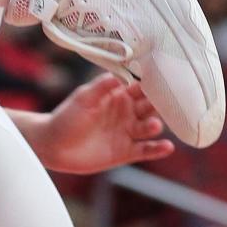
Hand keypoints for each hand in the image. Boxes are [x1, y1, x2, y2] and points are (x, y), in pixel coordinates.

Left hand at [38, 74, 174, 175]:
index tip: (166, 76)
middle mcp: (126, 111)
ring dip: (154, 125)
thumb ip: (103, 86)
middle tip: (172, 102)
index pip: (139, 85)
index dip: (152, 81)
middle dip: (160, 103)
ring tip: (154, 124)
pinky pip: (145, 150)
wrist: (54, 145)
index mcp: (117, 94)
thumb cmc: (67, 116)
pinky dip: (157, 149)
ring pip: (148, 127)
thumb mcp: (84, 97)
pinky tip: (167, 147)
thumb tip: (122, 74)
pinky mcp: (126, 152)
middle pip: (149, 105)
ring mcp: (127, 132)